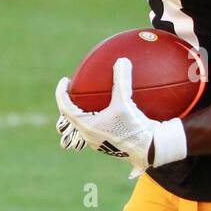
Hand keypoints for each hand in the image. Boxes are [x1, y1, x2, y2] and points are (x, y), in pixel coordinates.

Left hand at [55, 57, 186, 177]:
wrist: (148, 150)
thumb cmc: (134, 128)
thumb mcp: (126, 102)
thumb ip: (121, 81)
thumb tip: (121, 60)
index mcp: (86, 126)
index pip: (65, 108)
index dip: (61, 93)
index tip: (65, 81)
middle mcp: (89, 136)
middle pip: (72, 118)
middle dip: (72, 103)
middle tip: (75, 90)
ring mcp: (98, 142)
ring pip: (85, 125)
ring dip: (85, 112)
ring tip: (90, 101)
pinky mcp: (109, 145)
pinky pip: (97, 129)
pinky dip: (98, 118)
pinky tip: (109, 111)